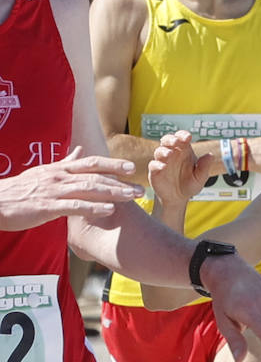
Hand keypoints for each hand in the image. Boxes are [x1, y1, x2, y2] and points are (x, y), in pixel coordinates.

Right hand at [0, 148, 137, 229]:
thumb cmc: (20, 191)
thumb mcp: (44, 172)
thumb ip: (64, 163)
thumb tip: (78, 151)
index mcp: (59, 169)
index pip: (90, 163)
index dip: (111, 164)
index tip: (131, 168)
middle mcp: (59, 177)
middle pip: (94, 174)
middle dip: (120, 180)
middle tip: (140, 186)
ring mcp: (54, 191)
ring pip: (89, 188)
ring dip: (113, 192)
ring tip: (132, 197)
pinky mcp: (48, 207)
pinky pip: (74, 206)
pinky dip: (94, 207)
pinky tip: (109, 210)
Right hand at [148, 130, 216, 209]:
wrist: (178, 198)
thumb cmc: (189, 185)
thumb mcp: (200, 178)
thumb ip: (204, 167)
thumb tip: (210, 155)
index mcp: (184, 151)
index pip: (182, 138)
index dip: (183, 135)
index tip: (187, 137)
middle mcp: (172, 154)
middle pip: (168, 140)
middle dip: (171, 139)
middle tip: (175, 142)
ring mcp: (162, 161)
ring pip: (159, 151)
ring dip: (164, 151)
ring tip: (169, 155)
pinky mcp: (155, 171)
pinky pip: (153, 165)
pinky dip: (157, 165)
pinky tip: (162, 167)